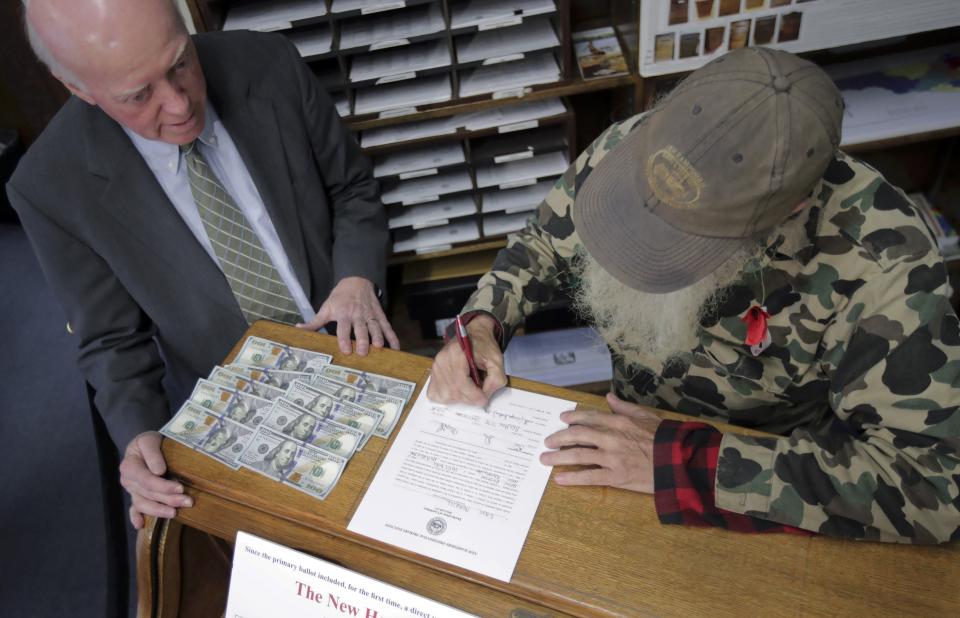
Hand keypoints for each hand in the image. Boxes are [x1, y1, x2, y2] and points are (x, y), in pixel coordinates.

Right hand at [119, 432, 192, 528]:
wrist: (143, 445)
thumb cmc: (149, 442)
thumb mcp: (149, 440)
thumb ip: (152, 453)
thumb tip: (159, 471)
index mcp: (129, 466)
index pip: (147, 480)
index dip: (163, 486)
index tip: (180, 488)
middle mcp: (128, 480)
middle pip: (148, 493)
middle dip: (169, 499)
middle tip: (188, 502)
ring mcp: (132, 490)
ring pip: (143, 504)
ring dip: (159, 511)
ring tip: (175, 513)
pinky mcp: (135, 496)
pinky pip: (134, 509)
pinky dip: (136, 517)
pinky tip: (141, 525)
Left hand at [296, 277, 398, 355]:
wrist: (357, 279)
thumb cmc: (339, 297)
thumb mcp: (326, 307)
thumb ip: (314, 322)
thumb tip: (297, 330)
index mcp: (343, 313)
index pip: (343, 328)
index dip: (344, 338)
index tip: (345, 349)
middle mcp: (358, 315)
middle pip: (361, 329)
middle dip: (363, 340)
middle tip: (363, 352)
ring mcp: (370, 315)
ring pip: (375, 327)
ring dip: (378, 337)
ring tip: (379, 348)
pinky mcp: (380, 315)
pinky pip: (387, 326)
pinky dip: (393, 337)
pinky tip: (396, 348)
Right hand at [428, 314, 506, 405]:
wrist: (474, 334)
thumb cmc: (484, 346)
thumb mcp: (497, 359)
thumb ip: (496, 378)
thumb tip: (485, 395)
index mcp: (456, 354)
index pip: (461, 383)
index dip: (474, 396)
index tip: (484, 399)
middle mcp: (442, 360)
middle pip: (454, 391)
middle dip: (469, 398)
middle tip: (480, 395)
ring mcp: (435, 367)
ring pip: (445, 394)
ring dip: (460, 398)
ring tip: (470, 390)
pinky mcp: (433, 373)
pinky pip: (436, 393)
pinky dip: (448, 396)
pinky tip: (458, 390)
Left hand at [539, 393, 662, 493]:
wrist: (680, 460)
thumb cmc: (666, 438)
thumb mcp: (646, 416)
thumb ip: (625, 407)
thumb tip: (609, 397)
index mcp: (618, 421)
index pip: (589, 417)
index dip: (573, 418)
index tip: (562, 419)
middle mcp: (611, 438)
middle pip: (577, 436)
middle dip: (559, 438)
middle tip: (548, 441)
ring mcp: (612, 458)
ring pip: (578, 456)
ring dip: (559, 457)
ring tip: (545, 459)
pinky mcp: (616, 477)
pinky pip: (589, 477)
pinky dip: (573, 478)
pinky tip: (560, 480)